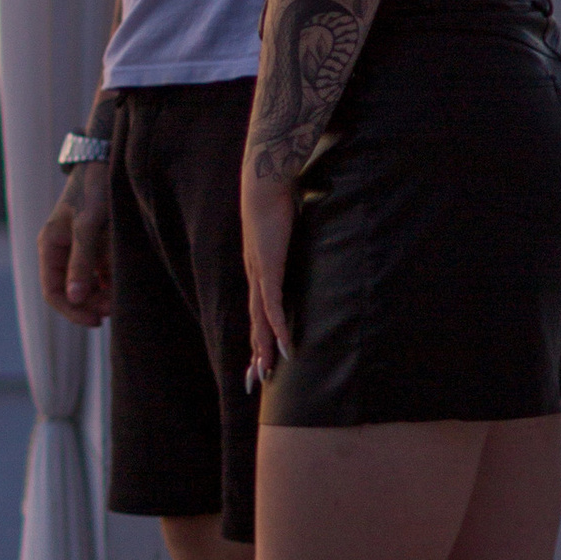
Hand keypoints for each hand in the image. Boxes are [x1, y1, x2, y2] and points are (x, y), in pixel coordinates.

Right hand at [37, 166, 111, 323]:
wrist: (108, 160)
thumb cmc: (93, 188)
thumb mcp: (87, 224)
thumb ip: (81, 261)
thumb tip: (75, 298)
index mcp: (50, 247)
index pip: (53, 292)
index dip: (71, 310)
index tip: (96, 320)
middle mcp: (63, 252)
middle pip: (71, 293)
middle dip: (91, 304)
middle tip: (115, 308)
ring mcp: (81, 251)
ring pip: (88, 287)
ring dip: (103, 297)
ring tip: (121, 297)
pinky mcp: (99, 248)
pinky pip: (102, 276)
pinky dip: (112, 284)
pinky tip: (124, 285)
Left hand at [240, 151, 294, 386]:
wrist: (264, 179)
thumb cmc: (277, 196)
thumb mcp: (286, 225)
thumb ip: (292, 237)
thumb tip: (305, 232)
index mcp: (259, 268)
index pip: (258, 309)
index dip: (260, 334)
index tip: (259, 356)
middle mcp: (255, 275)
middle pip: (255, 323)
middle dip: (257, 352)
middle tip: (256, 380)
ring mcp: (260, 273)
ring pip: (260, 321)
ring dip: (264, 349)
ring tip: (267, 373)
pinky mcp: (268, 267)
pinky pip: (273, 305)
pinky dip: (277, 328)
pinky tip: (284, 347)